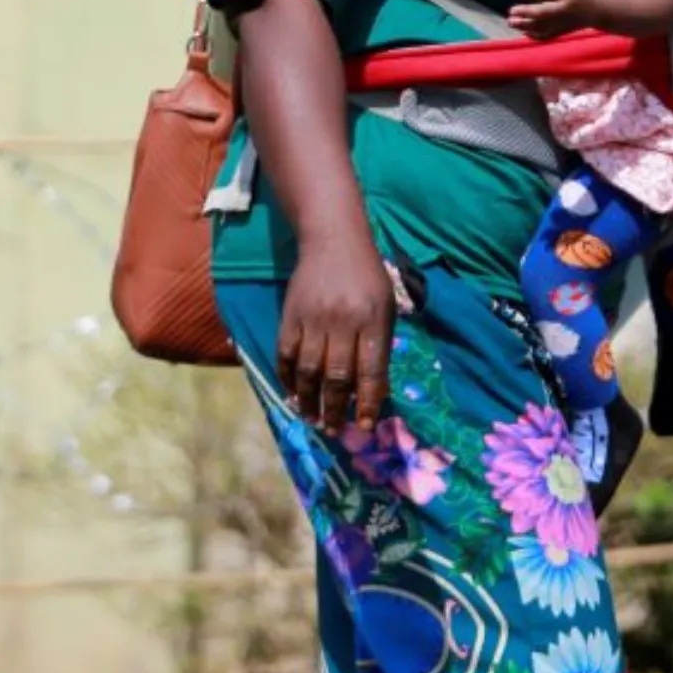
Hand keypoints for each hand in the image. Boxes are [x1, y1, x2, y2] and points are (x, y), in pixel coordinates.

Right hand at [276, 230, 395, 433]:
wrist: (333, 241)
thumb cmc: (367, 278)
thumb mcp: (386, 307)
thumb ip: (380, 345)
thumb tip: (374, 390)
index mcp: (373, 320)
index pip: (371, 370)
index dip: (367, 402)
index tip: (364, 426)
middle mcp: (343, 322)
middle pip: (337, 376)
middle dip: (336, 409)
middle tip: (335, 430)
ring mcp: (313, 320)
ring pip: (309, 371)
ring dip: (310, 401)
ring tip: (313, 420)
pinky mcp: (290, 317)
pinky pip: (286, 355)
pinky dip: (289, 379)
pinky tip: (293, 395)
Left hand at [509, 0, 601, 37]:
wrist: (601, 9)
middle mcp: (567, 8)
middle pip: (546, 12)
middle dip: (527, 13)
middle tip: (511, 11)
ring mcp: (565, 22)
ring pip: (544, 26)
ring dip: (526, 26)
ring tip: (511, 21)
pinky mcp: (564, 31)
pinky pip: (549, 36)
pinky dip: (535, 35)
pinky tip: (524, 31)